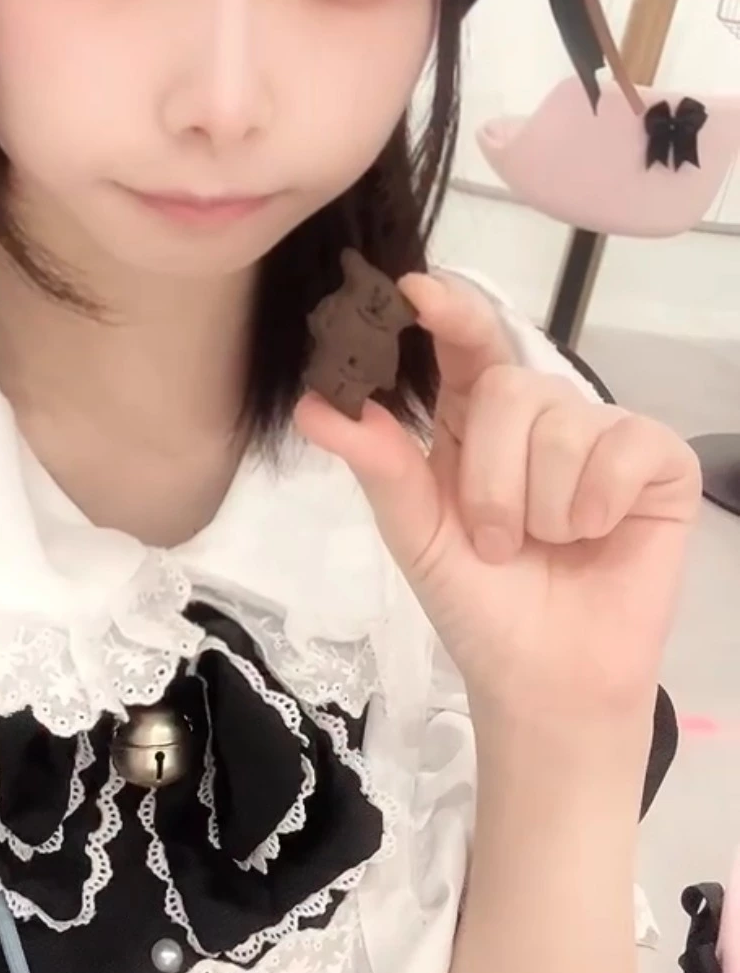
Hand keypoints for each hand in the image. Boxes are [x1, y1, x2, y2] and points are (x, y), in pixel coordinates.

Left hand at [295, 274, 700, 722]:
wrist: (543, 679)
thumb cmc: (479, 607)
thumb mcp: (417, 534)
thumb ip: (378, 464)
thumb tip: (316, 405)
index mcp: (476, 421)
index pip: (466, 344)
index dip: (448, 312)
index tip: (415, 293)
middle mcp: (541, 415)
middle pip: (511, 388)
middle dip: (492, 479)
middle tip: (497, 542)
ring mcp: (603, 435)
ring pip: (564, 424)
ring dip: (544, 507)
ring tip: (550, 547)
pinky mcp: (657, 463)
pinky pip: (624, 448)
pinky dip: (598, 503)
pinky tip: (598, 534)